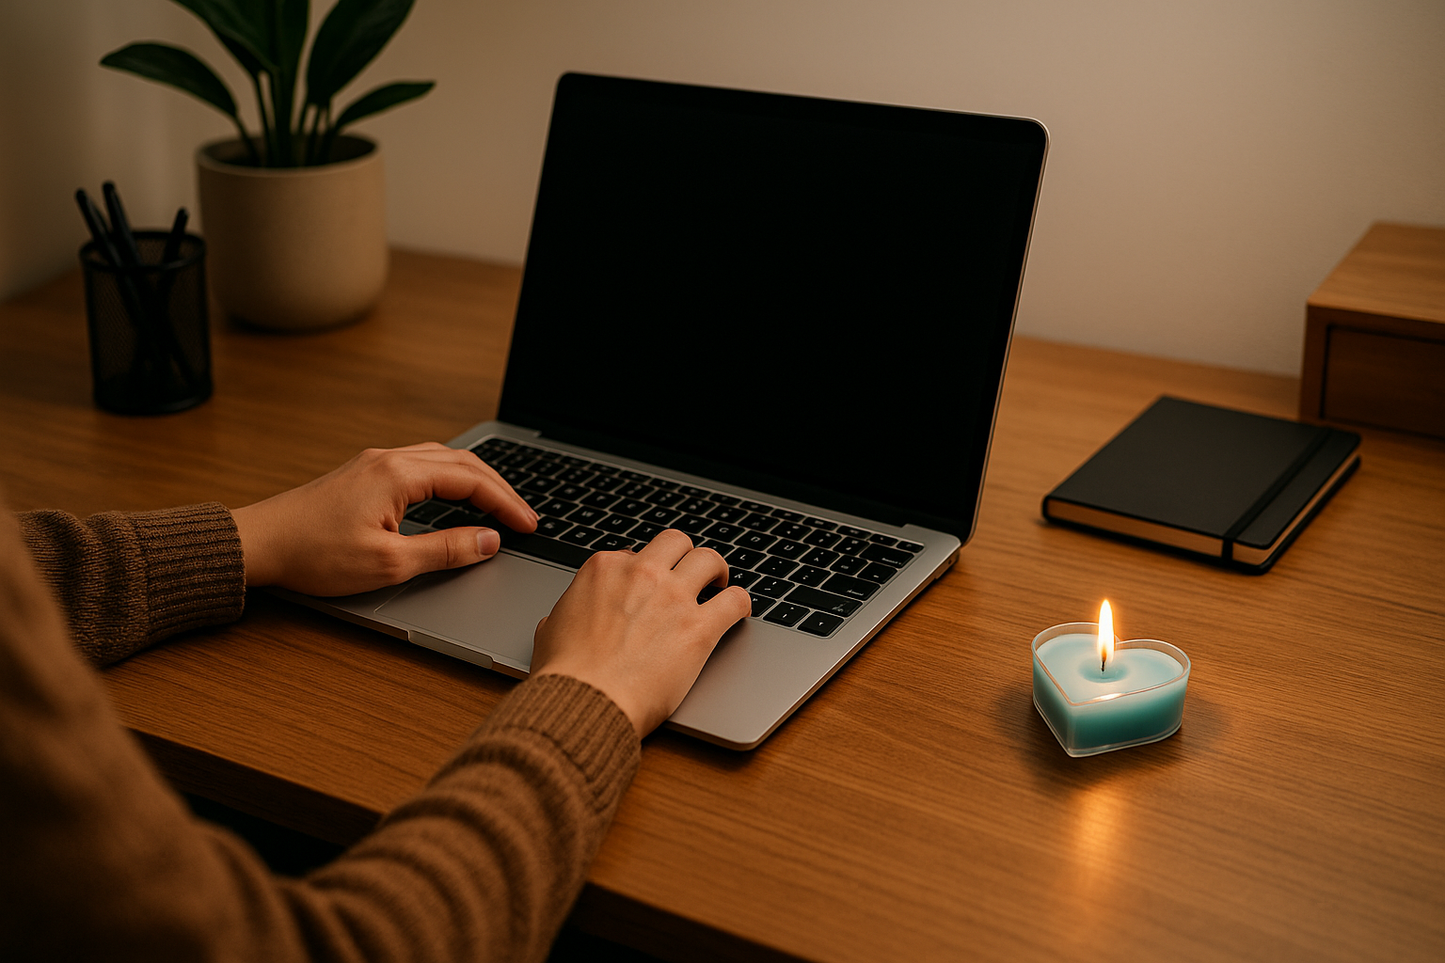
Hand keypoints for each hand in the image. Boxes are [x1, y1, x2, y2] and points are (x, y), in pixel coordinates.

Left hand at [232, 443, 536, 595]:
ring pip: (441, 459)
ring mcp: (374, 463)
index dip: (506, 504)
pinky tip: (453, 494)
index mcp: (399, 475)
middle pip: (462, 462)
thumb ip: (445, 549)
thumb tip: (488, 541)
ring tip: (498, 504)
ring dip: (475, 479)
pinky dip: (450, 478)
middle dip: (498, 488)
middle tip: (523, 516)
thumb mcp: (388, 562)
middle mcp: (389, 459)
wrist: (258, 544)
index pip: (471, 481)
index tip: (529, 525)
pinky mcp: (363, 474)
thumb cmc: (312, 554)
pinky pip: (421, 464)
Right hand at [530, 530, 750, 737]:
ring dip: (717, 571)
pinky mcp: (700, 628)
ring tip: (720, 585)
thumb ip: (565, 614)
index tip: (648, 588)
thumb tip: (562, 619)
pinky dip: (740, 603)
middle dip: (684, 556)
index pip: (633, 554)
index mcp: (603, 569)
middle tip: (690, 573)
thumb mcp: (550, 630)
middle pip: (675, 543)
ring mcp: (673, 597)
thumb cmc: (564, 675)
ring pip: (709, 559)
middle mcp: (641, 573)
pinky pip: (735, 600)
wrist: (585, 703)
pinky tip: (738, 612)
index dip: (643, 572)